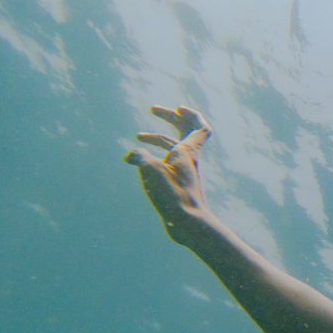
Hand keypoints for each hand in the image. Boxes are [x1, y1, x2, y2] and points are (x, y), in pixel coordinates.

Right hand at [125, 105, 214, 243]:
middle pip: (185, 131)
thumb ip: (139, 157)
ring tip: (138, 138)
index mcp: (188, 152)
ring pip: (173, 148)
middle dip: (170, 118)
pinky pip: (167, 163)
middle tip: (153, 109)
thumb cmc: (173, 196)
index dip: (192, 115)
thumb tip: (131, 156)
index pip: (201, 128)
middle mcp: (188, 159)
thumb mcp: (151, 171)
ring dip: (157, 139)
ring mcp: (183, 172)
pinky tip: (139, 163)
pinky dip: (154, 157)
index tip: (177, 108)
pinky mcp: (176, 184)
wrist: (188, 224)